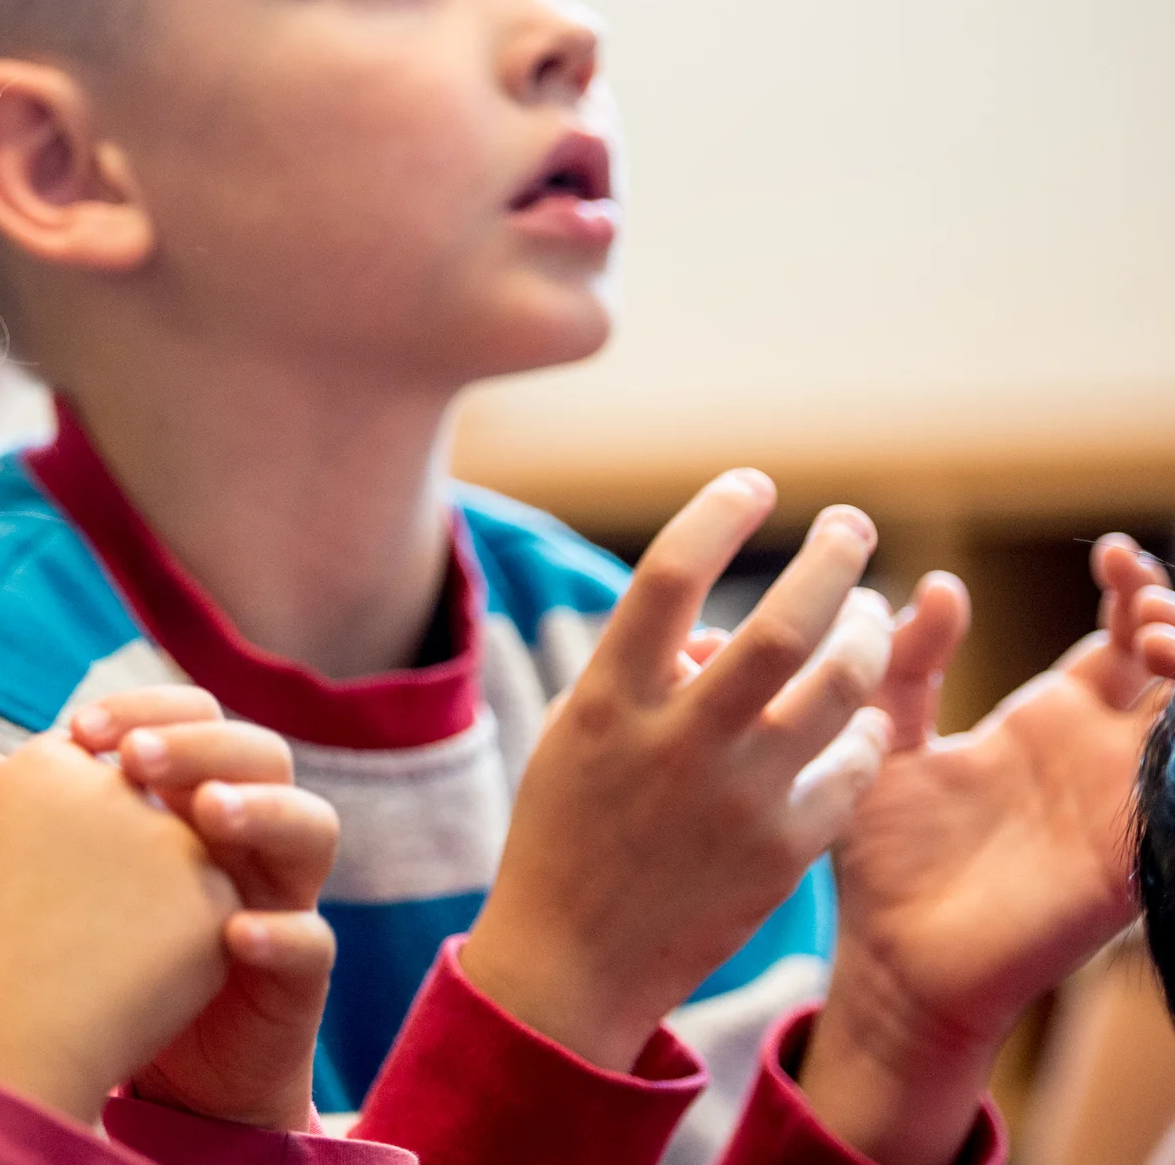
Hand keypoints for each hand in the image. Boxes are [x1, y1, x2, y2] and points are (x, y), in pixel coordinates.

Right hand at [0, 729, 236, 1127]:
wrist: (4, 1050)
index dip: (58, 835)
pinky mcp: (215, 899)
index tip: (37, 884)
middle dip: (110, 860)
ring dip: (150, 896)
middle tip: (66, 925)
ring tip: (95, 951)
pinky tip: (131, 976)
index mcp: (49, 763)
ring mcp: (174, 840)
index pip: (79, 774)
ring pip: (178, 855)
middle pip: (134, 806)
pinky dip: (179, 943)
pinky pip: (210, 909)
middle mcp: (118, 784)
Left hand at [69, 687, 335, 1134]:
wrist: (155, 1075)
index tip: (76, 729)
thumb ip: (4, 813)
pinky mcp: (296, 977)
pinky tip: (234, 932)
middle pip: (259, 752)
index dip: (143, 711)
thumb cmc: (98, 960)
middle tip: (136, 762)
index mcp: (185, 799)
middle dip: (202, 744)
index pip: (188, 719)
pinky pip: (314, 942)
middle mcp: (244, 836)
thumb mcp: (45, 881)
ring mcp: (279, 898)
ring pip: (311, 826)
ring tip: (208, 814)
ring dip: (264, 810)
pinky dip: (282, 932)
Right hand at [460, 470, 896, 1071]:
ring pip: (841, 689)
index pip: (672, 574)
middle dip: (831, 559)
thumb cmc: (569, 828)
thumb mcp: (579, 733)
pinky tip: (858, 717)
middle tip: (851, 525)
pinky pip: (854, 764)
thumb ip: (647, 669)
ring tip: (872, 613)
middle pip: (785, 625)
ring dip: (868, 635)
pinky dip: (863, 728)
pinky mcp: (784, 851)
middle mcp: (678, 743)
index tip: (753, 482)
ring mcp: (738, 799)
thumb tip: (726, 626)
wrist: (574, 959)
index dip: (719, 512)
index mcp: (609, 701)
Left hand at [800, 538, 1174, 1164]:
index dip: (1131, 587)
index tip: (1112, 555)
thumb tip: (942, 584)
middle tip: (1140, 597)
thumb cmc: (881, 857)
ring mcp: (1120, 805)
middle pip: (1173, 665)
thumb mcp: (880, 738)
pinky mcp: (1132, 857)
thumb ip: (903, 665)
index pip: (1117, 636)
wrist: (886, 964)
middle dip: (1174, 614)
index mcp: (1044, 722)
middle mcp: (1095, 757)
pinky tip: (1169, 704)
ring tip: (1158, 638)